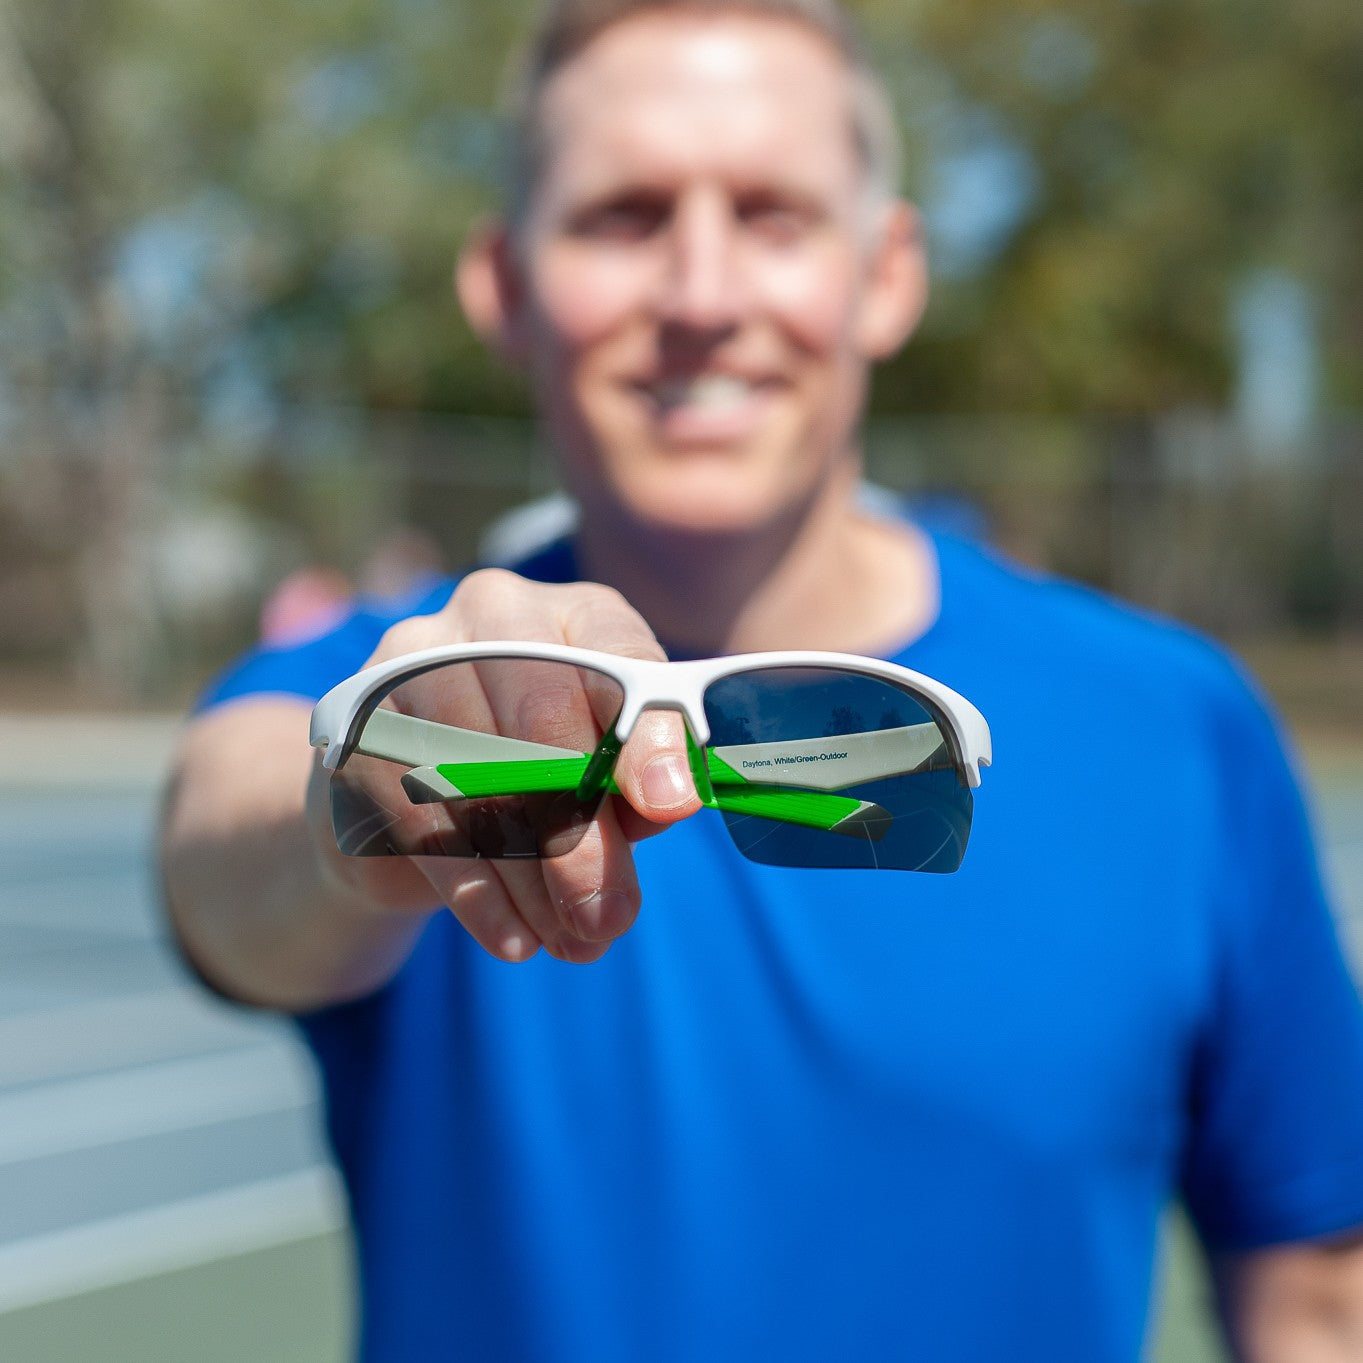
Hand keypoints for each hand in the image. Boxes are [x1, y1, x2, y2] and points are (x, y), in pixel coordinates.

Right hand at [305, 569, 701, 962]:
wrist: (406, 795)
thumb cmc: (538, 775)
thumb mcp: (602, 772)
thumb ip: (635, 783)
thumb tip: (668, 804)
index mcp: (571, 615)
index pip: (618, 655)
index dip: (649, 733)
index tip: (670, 807)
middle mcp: (490, 615)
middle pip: (544, 719)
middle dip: (583, 834)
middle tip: (611, 919)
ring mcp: (411, 662)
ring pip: (480, 777)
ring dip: (533, 879)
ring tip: (573, 942)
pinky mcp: (356, 729)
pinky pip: (421, 819)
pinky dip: (477, 891)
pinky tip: (514, 937)